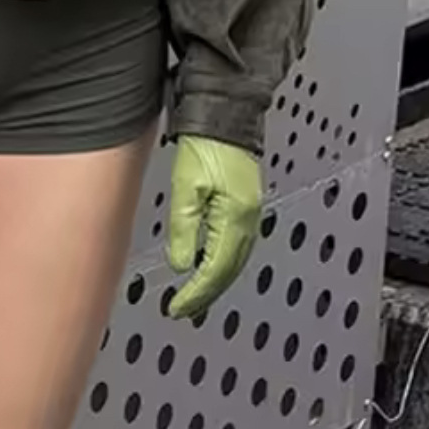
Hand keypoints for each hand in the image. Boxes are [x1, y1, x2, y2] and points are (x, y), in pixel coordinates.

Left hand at [166, 136, 262, 320]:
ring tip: (193, 297)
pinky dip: (222, 264)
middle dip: (206, 294)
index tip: (177, 308)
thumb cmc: (204, 147)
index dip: (197, 294)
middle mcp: (249, 221)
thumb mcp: (185, 189)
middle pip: (229, 271)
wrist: (223, 117)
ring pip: (235, 261)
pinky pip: (236, 246)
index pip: (216, 270)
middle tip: (183, 310)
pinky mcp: (246, 206)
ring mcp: (250, 214)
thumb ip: (184, 230)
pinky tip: (208, 267)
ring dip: (215, 282)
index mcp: (236, 219)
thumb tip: (183, 266)